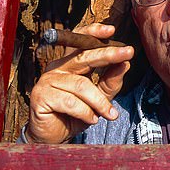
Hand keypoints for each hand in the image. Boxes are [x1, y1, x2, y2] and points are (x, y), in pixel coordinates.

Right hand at [27, 23, 133, 143]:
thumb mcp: (99, 98)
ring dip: (99, 102)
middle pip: (83, 56)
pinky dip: (85, 112)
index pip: (79, 42)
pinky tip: (91, 120)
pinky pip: (70, 102)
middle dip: (108, 54)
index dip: (93, 32)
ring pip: (81, 85)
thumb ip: (110, 81)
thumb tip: (125, 64)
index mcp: (69, 63)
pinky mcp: (40, 96)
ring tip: (110, 114)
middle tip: (128, 53)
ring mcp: (46, 81)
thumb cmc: (75, 115)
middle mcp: (56, 67)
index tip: (112, 30)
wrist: (54, 139)